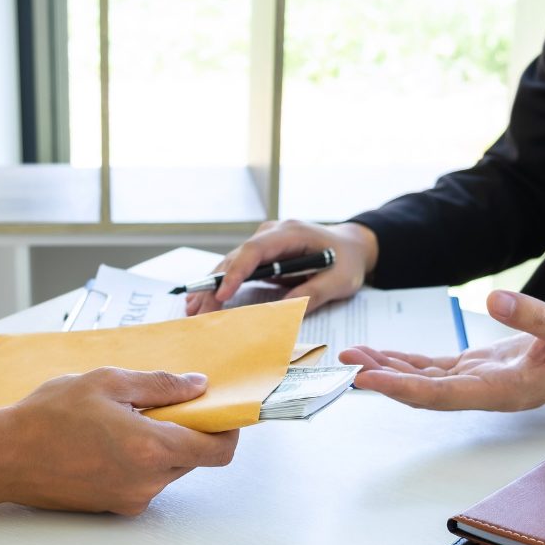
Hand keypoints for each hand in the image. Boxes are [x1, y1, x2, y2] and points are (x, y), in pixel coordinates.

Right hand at [0, 367, 238, 514]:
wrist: (2, 457)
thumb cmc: (46, 418)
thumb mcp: (106, 382)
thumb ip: (160, 385)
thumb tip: (197, 386)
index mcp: (151, 449)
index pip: (218, 451)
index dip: (228, 429)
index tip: (220, 410)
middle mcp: (146, 483)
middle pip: (193, 459)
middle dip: (187, 431)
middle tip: (159, 403)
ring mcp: (129, 499)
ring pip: (167, 470)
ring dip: (159, 445)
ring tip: (121, 420)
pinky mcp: (112, 508)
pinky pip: (142, 482)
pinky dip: (138, 460)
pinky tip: (106, 440)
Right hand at [185, 220, 378, 315]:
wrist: (351, 246)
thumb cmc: (347, 261)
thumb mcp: (340, 280)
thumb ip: (316, 292)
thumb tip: (286, 307)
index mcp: (290, 233)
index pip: (255, 250)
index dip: (236, 272)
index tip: (222, 295)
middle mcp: (271, 233)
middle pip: (236, 258)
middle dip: (215, 285)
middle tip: (197, 311)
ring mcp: (265, 243)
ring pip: (230, 263)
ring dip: (211, 286)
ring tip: (193, 308)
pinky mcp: (262, 256)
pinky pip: (237, 268)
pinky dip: (220, 285)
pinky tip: (204, 300)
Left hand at [338, 290, 544, 410]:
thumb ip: (533, 316)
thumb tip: (495, 299)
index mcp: (504, 391)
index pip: (441, 394)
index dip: (402, 388)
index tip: (369, 380)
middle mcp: (486, 393)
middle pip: (424, 391)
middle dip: (384, 379)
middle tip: (347, 364)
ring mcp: (480, 382)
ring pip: (425, 381)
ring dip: (389, 370)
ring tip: (354, 357)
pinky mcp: (479, 369)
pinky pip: (435, 370)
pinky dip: (407, 363)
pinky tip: (382, 356)